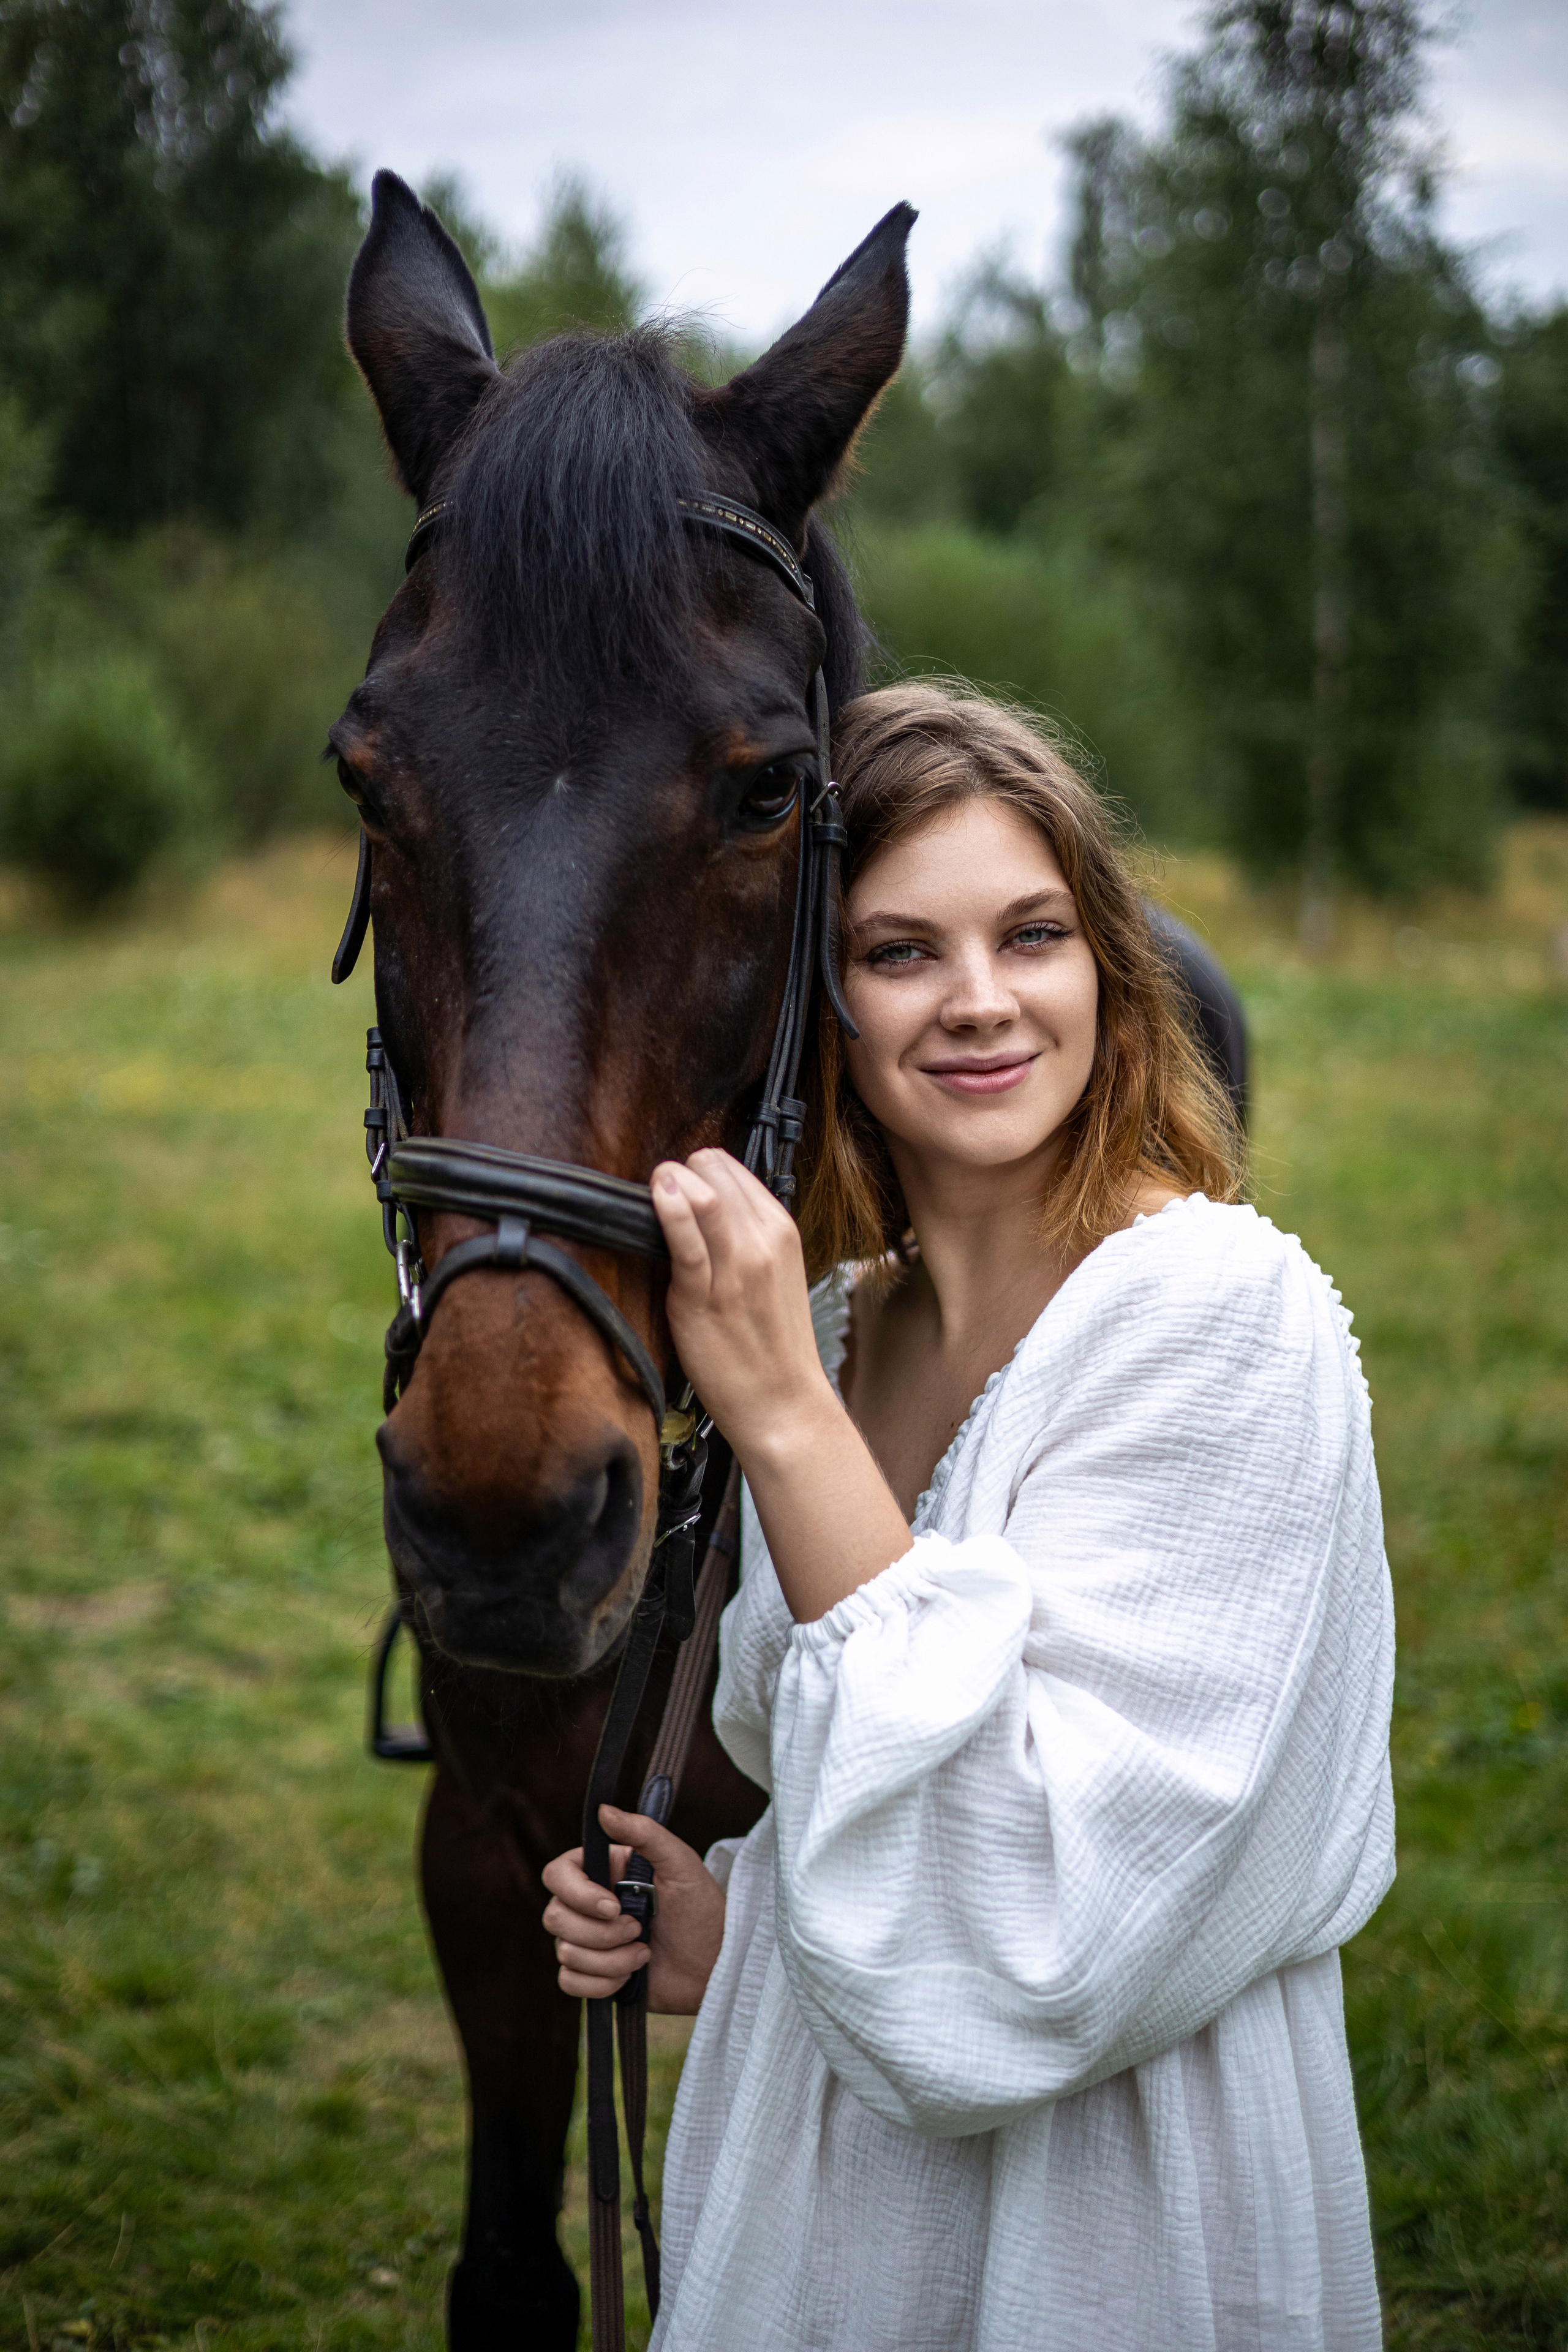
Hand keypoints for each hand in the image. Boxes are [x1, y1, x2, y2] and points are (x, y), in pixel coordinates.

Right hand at [541, 1804, 726, 2015]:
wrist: (715, 1966)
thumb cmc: (702, 1910)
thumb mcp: (680, 1864)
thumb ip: (644, 1833)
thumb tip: (603, 1810)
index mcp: (603, 1872)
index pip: (557, 1875)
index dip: (577, 1893)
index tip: (613, 1906)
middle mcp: (588, 1905)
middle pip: (555, 1916)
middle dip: (601, 1933)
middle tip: (640, 1929)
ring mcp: (588, 1941)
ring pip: (565, 1952)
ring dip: (611, 1960)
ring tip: (645, 1953)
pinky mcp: (593, 1975)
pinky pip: (570, 1982)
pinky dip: (602, 1983)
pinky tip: (631, 1975)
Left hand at [651, 1148, 835, 1461]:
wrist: (782, 1402)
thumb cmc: (771, 1346)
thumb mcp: (772, 1274)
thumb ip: (742, 1236)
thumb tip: (702, 1206)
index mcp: (780, 1230)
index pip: (732, 1167)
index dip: (699, 1171)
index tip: (683, 1187)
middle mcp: (763, 1241)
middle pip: (713, 1169)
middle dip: (682, 1171)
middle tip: (664, 1193)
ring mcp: (737, 1268)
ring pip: (703, 1193)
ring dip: (670, 1181)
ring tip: (656, 1190)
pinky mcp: (705, 1296)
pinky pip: (686, 1241)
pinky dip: (669, 1210)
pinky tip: (658, 1198)